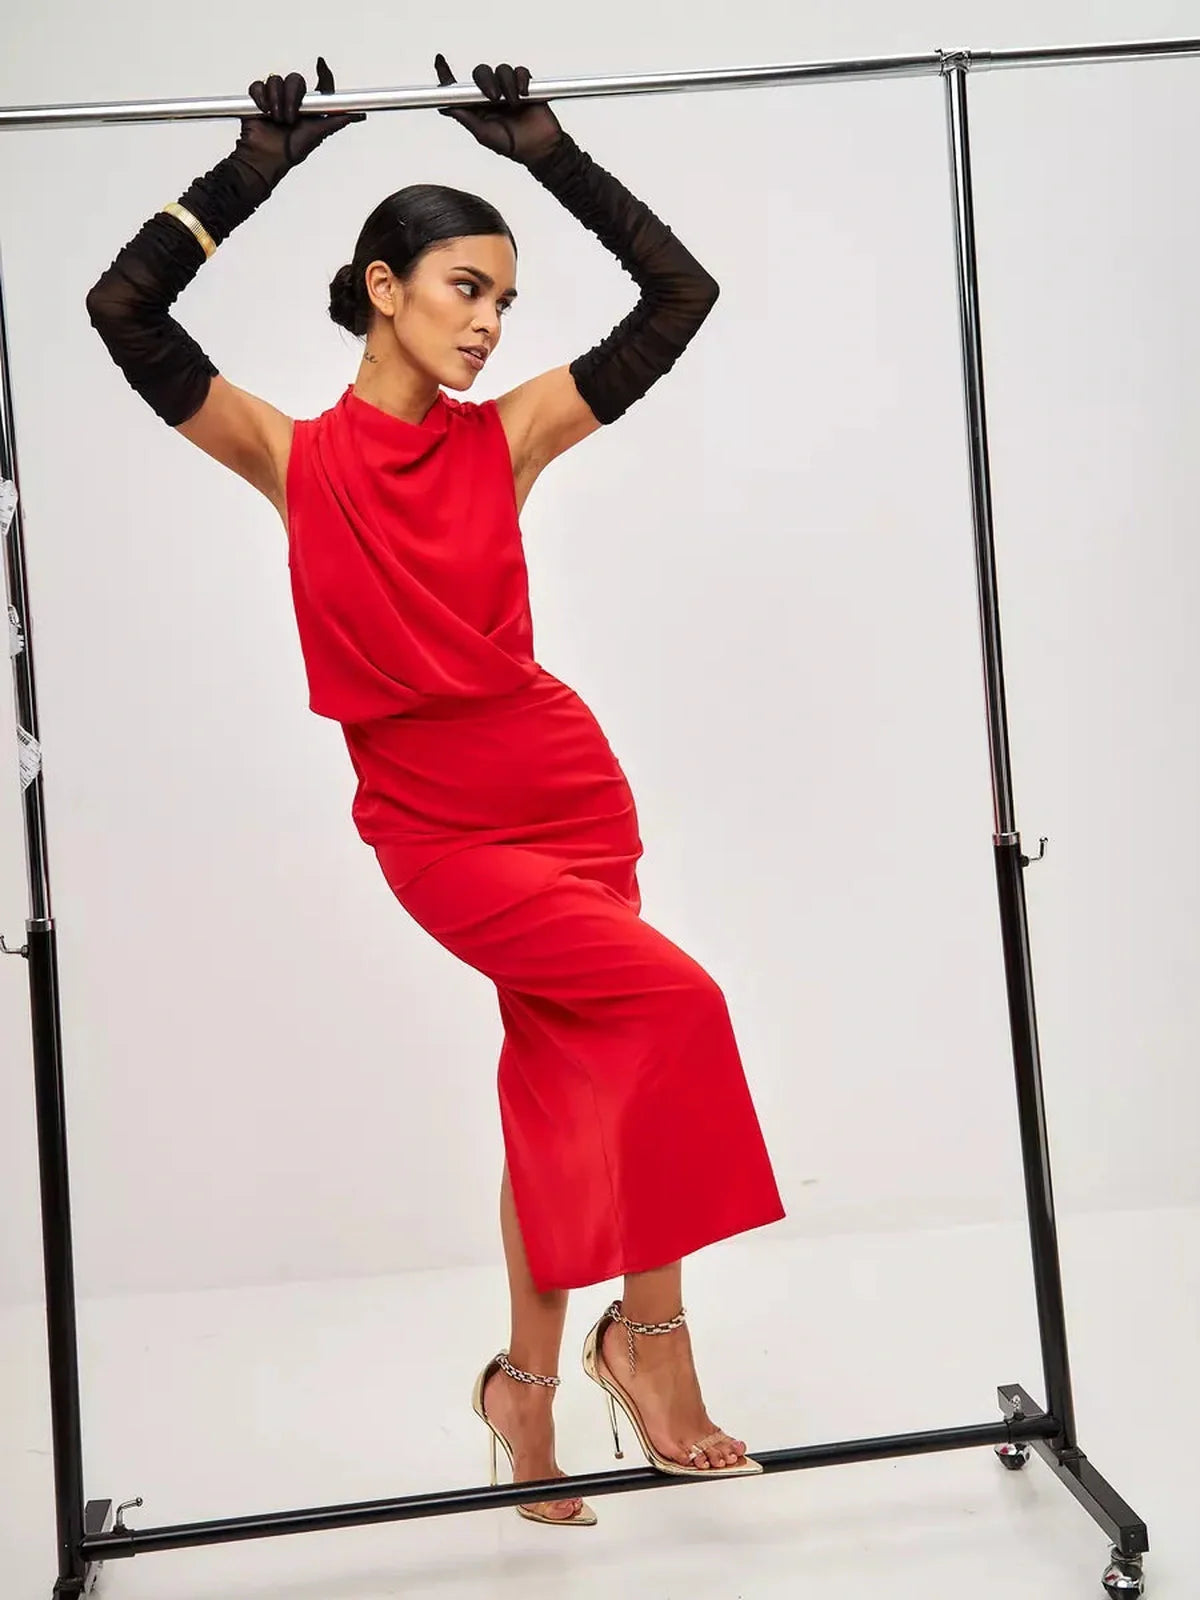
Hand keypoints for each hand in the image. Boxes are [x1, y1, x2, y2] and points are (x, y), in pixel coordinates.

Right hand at [234, 57, 364, 189]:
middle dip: (292, 97)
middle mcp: (294, 102)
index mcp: (310, 109)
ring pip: (276, 80)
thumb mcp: (318, 134)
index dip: (323, 74)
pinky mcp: (259, 100)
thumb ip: (335, 120)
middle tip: (290, 118)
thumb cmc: (290, 151)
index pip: (319, 86)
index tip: (321, 63)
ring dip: (276, 100)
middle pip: (296, 80)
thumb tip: (357, 115)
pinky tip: (264, 111)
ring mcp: (276, 99)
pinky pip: (259, 86)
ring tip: (276, 119)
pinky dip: (261, 98)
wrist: (265, 157)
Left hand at [434, 56, 563, 164]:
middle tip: (494, 98)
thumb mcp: (484, 135)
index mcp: (477, 108)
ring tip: (515, 104)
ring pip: (501, 70)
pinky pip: (520, 71)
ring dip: (507, 84)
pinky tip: (524, 94)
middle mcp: (490, 96)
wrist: (542, 148)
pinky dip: (521, 80)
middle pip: (481, 73)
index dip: (447, 74)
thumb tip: (447, 106)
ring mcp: (507, 89)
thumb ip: (466, 118)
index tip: (440, 61)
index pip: (459, 89)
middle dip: (485, 81)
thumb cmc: (514, 146)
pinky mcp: (524, 85)